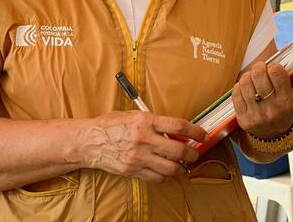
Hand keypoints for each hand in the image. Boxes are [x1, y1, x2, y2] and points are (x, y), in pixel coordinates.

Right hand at [82, 111, 207, 182]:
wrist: (90, 141)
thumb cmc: (111, 125)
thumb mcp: (133, 115)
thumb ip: (154, 122)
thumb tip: (175, 131)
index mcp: (145, 121)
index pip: (178, 127)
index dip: (195, 132)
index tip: (203, 135)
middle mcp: (144, 139)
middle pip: (178, 150)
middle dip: (192, 154)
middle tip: (195, 154)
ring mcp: (139, 157)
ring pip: (170, 168)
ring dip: (181, 168)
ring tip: (182, 165)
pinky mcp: (133, 171)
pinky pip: (157, 177)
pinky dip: (165, 176)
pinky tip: (165, 170)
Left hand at [233, 62, 292, 138]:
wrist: (274, 136)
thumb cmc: (287, 109)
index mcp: (288, 102)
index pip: (276, 72)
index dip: (273, 66)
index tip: (274, 69)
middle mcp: (272, 110)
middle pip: (258, 74)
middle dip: (259, 68)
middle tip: (261, 70)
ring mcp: (257, 115)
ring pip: (245, 82)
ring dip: (248, 76)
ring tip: (254, 79)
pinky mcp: (243, 119)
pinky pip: (236, 93)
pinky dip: (240, 86)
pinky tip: (247, 88)